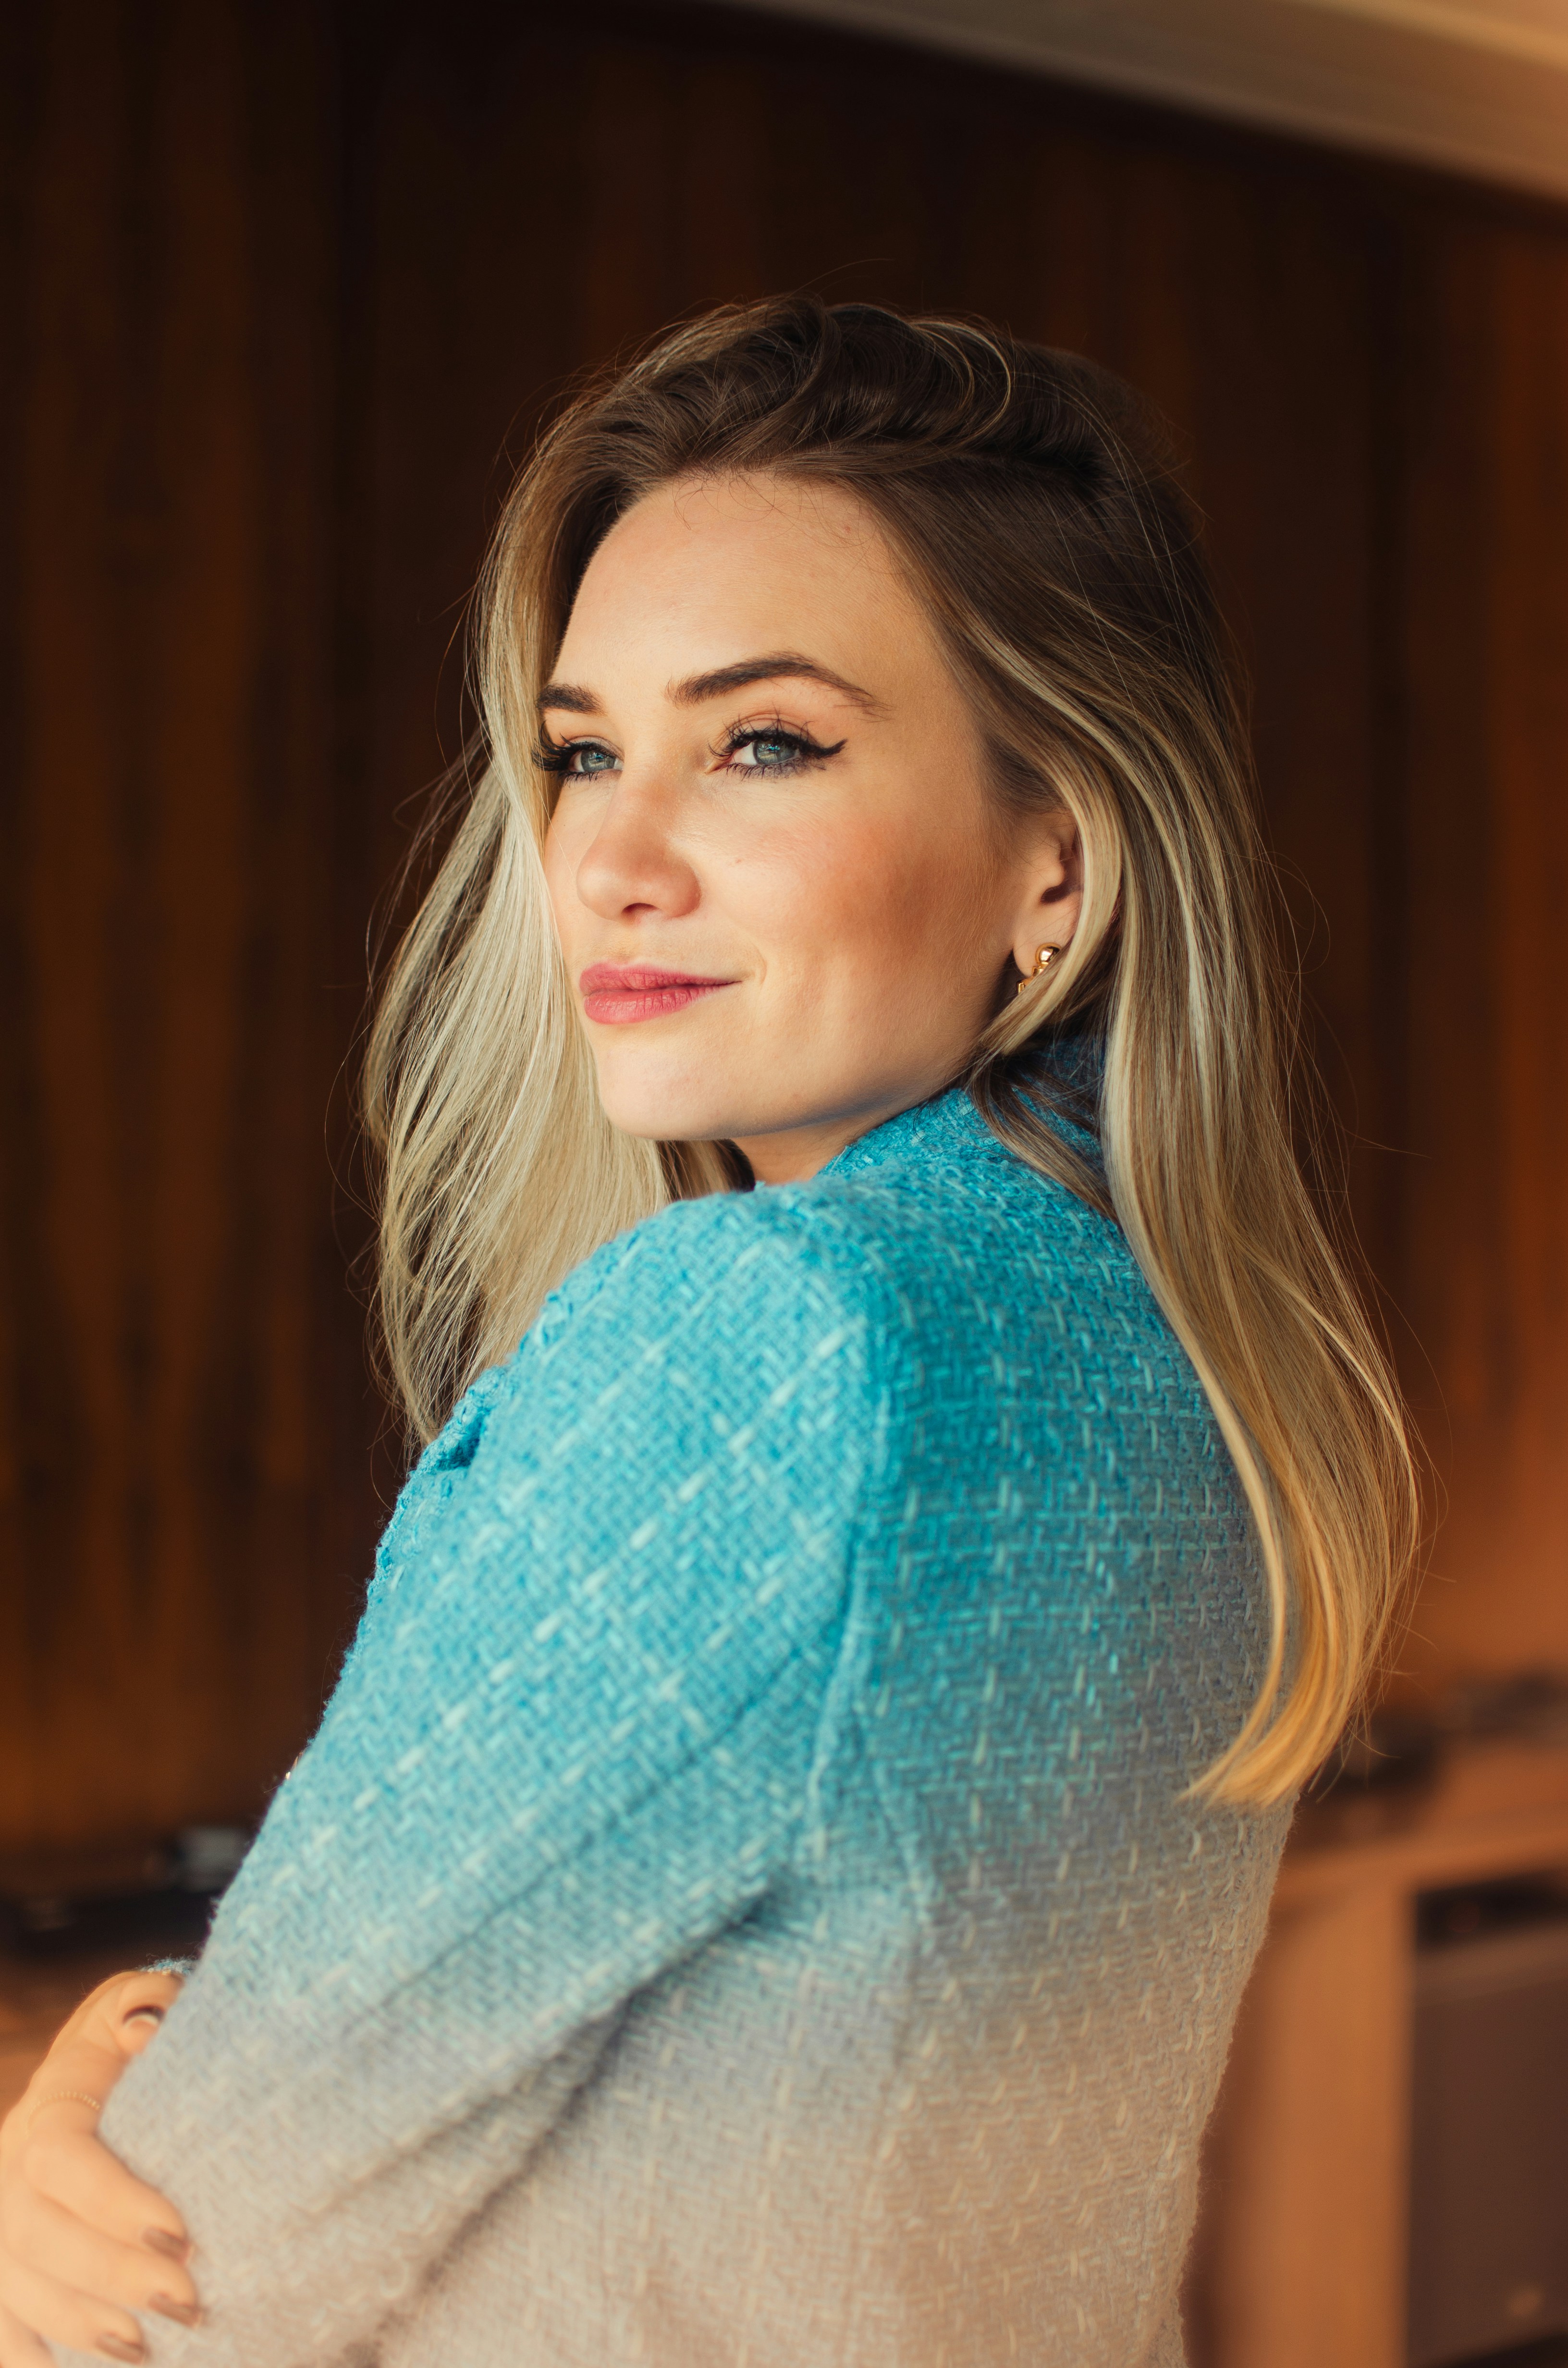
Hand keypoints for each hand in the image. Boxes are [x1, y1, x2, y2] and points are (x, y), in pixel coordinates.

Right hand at [0, 1971, 196, 2364]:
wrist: (112, 2071)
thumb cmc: (143, 2040)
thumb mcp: (147, 2005)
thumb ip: (148, 2006)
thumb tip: (145, 2027)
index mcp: (52, 2099)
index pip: (59, 2156)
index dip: (111, 2202)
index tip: (179, 2235)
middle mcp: (10, 2160)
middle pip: (37, 2232)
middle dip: (109, 2276)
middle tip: (185, 2302)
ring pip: (13, 2285)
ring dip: (77, 2325)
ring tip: (145, 2349)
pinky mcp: (1, 2262)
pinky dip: (23, 2357)